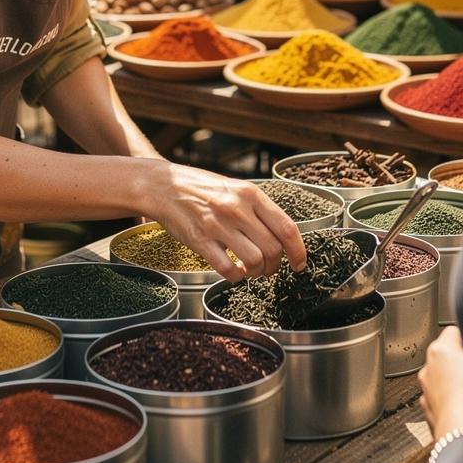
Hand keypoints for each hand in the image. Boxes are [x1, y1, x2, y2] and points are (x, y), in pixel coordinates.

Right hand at [144, 163, 305, 280]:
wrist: (163, 186)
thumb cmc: (201, 188)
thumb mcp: (234, 188)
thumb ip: (257, 209)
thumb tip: (282, 236)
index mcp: (250, 194)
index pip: (287, 228)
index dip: (299, 252)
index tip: (299, 264)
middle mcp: (237, 208)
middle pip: (273, 250)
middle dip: (275, 266)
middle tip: (267, 268)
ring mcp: (218, 225)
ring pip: (255, 262)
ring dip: (256, 273)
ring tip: (249, 270)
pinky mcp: (200, 241)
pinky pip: (228, 270)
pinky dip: (236, 277)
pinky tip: (233, 271)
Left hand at [418, 326, 462, 438]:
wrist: (460, 438)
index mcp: (441, 351)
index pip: (453, 331)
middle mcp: (428, 366)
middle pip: (444, 352)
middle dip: (457, 359)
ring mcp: (425, 387)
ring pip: (439, 374)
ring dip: (451, 378)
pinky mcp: (425, 405)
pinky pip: (436, 393)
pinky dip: (446, 396)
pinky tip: (461, 405)